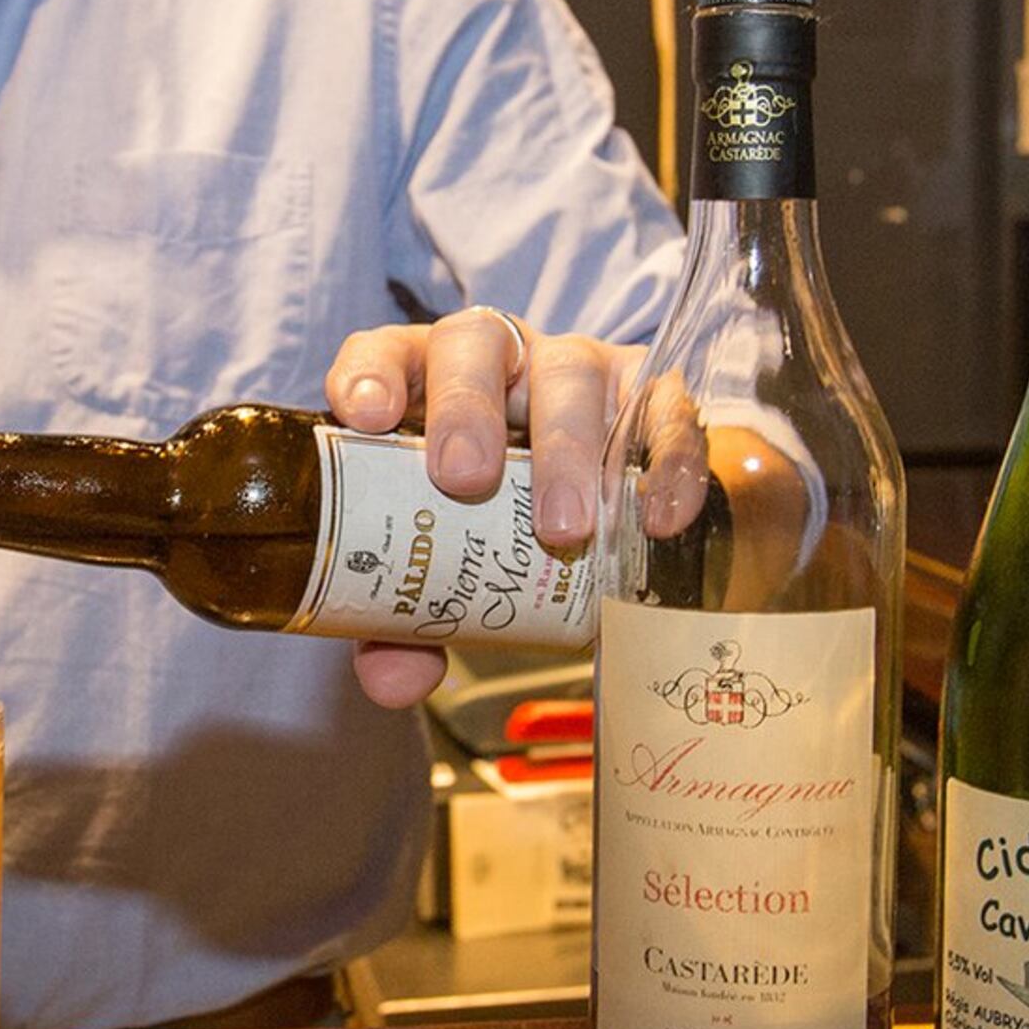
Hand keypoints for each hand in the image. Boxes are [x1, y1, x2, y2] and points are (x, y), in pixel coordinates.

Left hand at [323, 307, 642, 709]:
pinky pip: (663, 409)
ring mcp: (575, 368)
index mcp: (425, 385)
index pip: (388, 353)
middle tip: (464, 481)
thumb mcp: (440, 570)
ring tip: (563, 529)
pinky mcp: (647, 392)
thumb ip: (404, 622)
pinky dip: (664, 462)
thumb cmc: (488, 528)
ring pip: (569, 373)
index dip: (370, 373)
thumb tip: (393, 682)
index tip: (364, 415)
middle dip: (466, 410)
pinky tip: (654, 520)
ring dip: (565, 449)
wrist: (592, 516)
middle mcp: (499, 360)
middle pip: (477, 346)